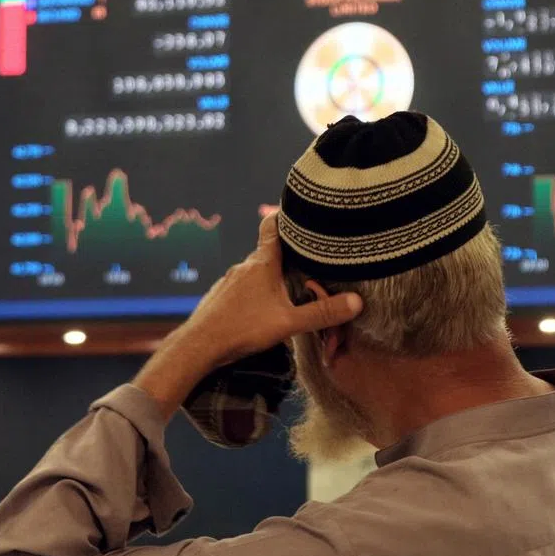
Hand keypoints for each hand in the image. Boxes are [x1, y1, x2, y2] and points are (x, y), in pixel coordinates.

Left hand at [134, 214, 361, 415]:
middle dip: (287, 253)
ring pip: (256, 271)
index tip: (297, 209)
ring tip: (290, 285)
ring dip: (272, 275)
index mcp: (262, 264)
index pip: (272, 227)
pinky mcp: (221, 298)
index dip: (285, 215)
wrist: (197, 346)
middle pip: (268, 251)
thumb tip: (356, 302)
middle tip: (309, 256)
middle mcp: (244, 267)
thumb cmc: (242, 329)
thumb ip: (322, 313)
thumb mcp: (288, 323)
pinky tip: (264, 307)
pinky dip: (257, 291)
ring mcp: (230, 282)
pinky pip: (243, 287)